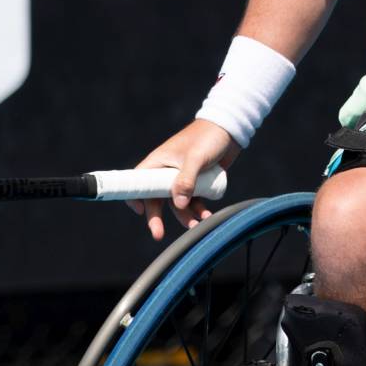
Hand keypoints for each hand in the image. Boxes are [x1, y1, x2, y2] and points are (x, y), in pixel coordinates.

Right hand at [128, 118, 239, 241]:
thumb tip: (178, 204)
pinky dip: (199, 210)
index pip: (138, 182)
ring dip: (185, 216)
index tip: (139, 211)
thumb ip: (186, 180)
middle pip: (156, 199)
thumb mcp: (196, 158)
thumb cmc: (208, 138)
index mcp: (158, 162)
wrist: (230, 130)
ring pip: (177, 203)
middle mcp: (167, 172)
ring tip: (198, 225)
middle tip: (158, 235)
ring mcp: (182, 178)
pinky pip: (193, 201)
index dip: (134, 197)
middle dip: (157, 217)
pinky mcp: (197, 183)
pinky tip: (208, 216)